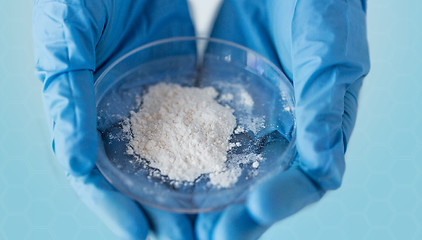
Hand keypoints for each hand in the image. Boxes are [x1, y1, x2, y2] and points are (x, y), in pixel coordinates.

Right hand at [32, 0, 195, 238]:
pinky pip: (195, 123)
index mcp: (80, 110)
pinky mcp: (179, 84)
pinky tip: (227, 171)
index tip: (141, 233)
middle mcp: (116, 114)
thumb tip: (75, 159)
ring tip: (212, 219)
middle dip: (158, 210)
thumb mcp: (67, 38)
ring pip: (168, 157)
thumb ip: (67, 94)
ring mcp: (150, 102)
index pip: (92, 172)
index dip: (112, 205)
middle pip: (136, 175)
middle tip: (188, 239)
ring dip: (187, 190)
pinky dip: (208, 151)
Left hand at [196, 0, 369, 238]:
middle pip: (261, 185)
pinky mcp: (216, 101)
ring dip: (206, 200)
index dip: (282, 201)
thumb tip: (324, 166)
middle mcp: (282, 131)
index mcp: (319, 126)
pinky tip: (160, 175)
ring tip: (178, 226)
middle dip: (236, 217)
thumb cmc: (321, 4)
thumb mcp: (328, 49)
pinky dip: (183, 160)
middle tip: (206, 238)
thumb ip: (326, 102)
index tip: (251, 211)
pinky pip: (198, 135)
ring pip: (227, 169)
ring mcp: (247, 119)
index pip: (306, 178)